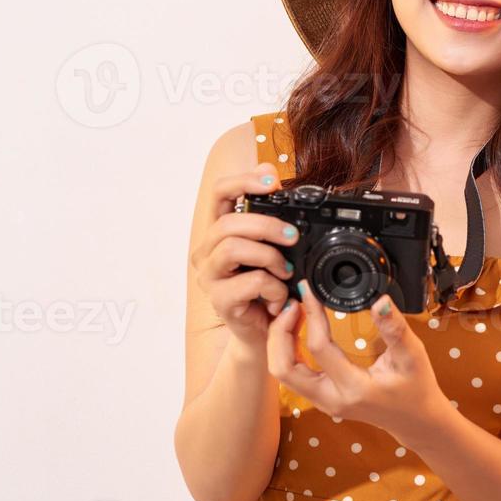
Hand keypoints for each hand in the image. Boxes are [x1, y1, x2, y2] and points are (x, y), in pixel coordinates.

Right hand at [188, 161, 299, 349]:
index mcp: (220, 231)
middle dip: (267, 225)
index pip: (219, 193)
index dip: (243, 181)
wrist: (266, 333)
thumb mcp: (276, 246)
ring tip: (286, 271)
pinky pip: (248, 282)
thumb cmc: (269, 286)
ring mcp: (211, 277)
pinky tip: (280, 296)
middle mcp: (208, 252)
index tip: (272, 182)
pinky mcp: (220, 301)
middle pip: (228, 223)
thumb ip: (271, 212)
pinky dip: (273, 287)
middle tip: (293, 237)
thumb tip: (270, 167)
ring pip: (233, 248)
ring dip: (269, 257)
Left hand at [267, 281, 449, 444]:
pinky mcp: (321, 398)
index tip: (308, 290)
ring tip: (293, 313)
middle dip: (280, 333)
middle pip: (283, 368)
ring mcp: (323, 401)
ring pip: (282, 373)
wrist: (415, 420)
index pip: (318, 347)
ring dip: (280, 342)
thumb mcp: (413, 356)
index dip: (311, 315)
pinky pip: (292, 375)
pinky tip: (298, 329)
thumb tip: (381, 301)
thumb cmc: (416, 388)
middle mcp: (331, 399)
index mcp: (353, 388)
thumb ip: (395, 328)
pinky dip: (288, 351)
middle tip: (292, 304)